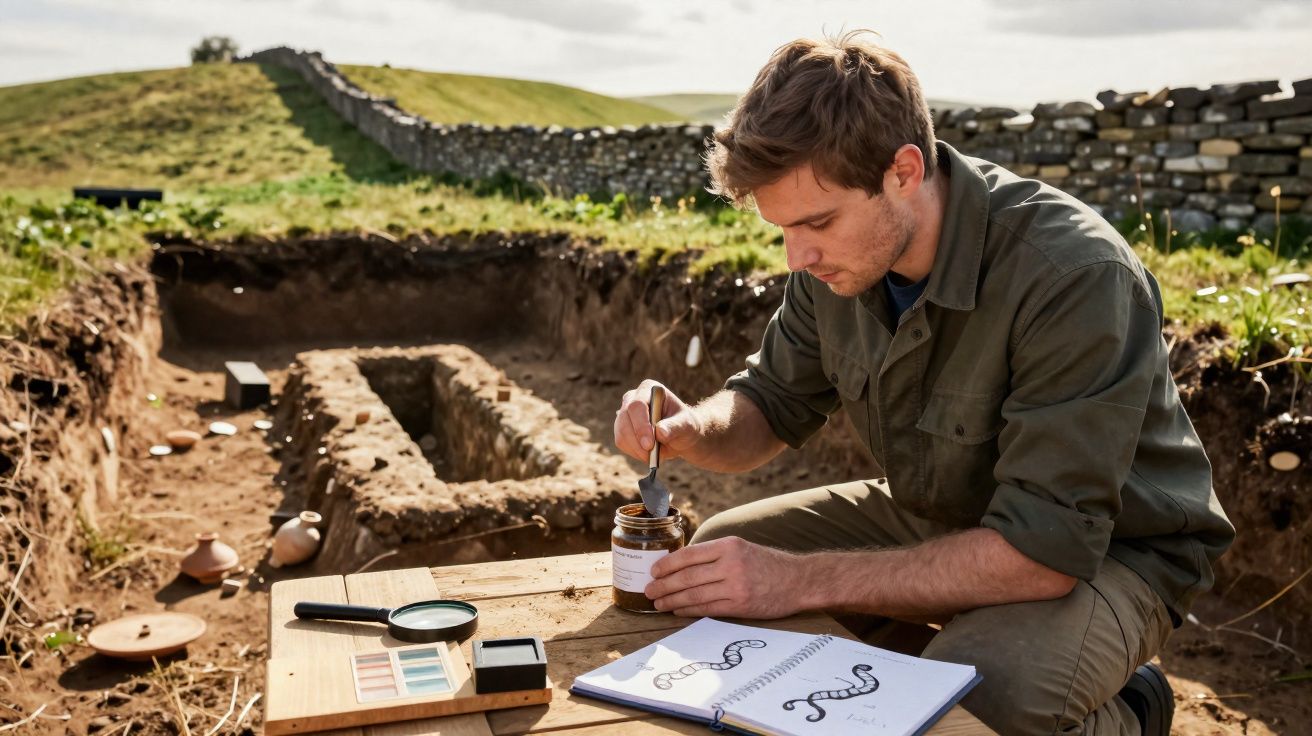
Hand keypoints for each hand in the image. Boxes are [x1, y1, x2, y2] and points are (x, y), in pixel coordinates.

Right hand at [613, 379, 703, 462]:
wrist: (679, 435)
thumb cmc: (684, 425)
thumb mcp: (686, 425)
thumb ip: (675, 427)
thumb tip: (660, 432)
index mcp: (649, 389)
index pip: (637, 405)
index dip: (641, 425)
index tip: (649, 445)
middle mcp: (633, 398)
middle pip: (625, 418)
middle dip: (637, 440)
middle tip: (650, 456)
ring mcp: (624, 413)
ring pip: (621, 433)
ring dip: (637, 449)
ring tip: (655, 454)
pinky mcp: (621, 428)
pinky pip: (621, 442)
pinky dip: (634, 452)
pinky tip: (648, 453)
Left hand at [644, 537, 806, 618]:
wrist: (799, 580)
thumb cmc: (767, 564)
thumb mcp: (741, 548)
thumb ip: (714, 555)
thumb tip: (679, 564)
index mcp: (729, 546)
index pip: (689, 554)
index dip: (668, 564)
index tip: (653, 571)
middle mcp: (731, 564)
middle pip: (687, 576)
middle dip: (664, 585)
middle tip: (649, 590)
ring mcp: (736, 586)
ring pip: (694, 594)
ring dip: (672, 601)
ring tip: (659, 603)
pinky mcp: (741, 605)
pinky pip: (708, 609)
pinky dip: (689, 611)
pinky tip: (678, 611)